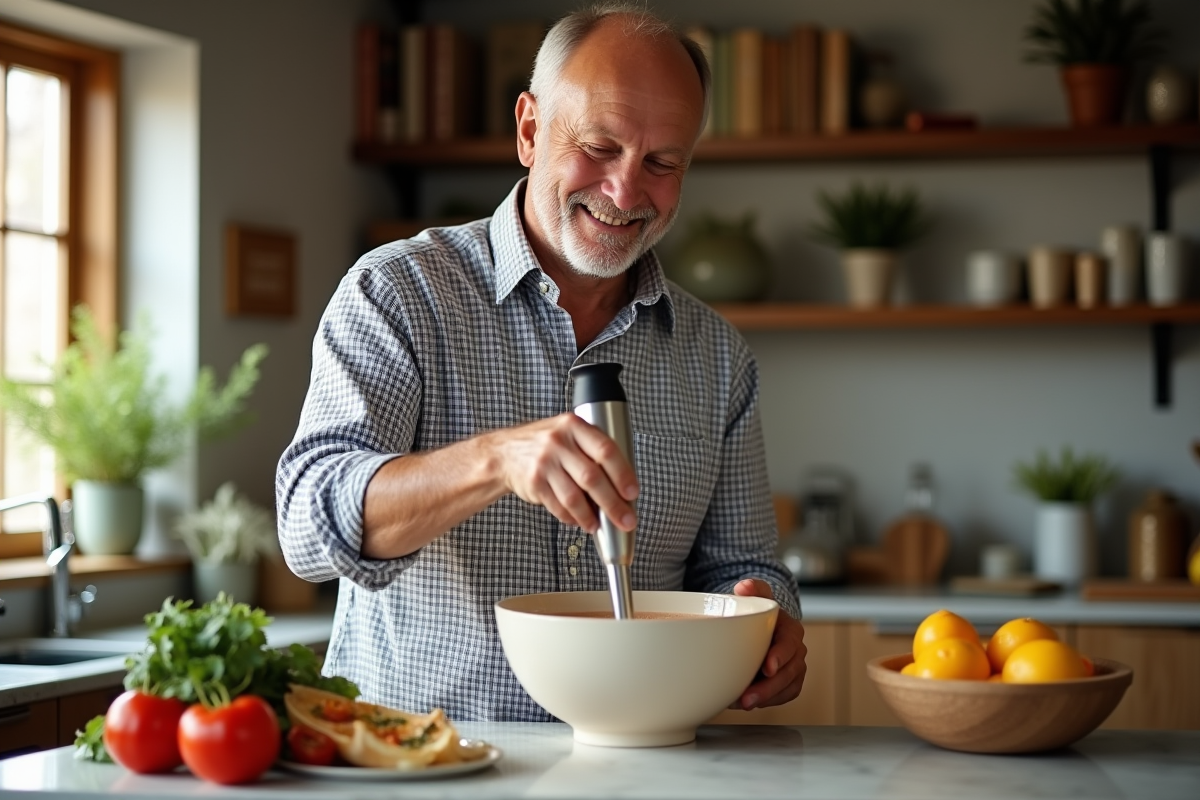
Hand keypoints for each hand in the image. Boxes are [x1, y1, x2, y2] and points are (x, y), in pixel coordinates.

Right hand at [490, 413, 638, 532]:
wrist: (505, 452)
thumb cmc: (545, 444)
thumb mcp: (569, 434)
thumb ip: (593, 451)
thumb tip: (621, 484)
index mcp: (574, 426)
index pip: (605, 450)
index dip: (622, 474)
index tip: (632, 493)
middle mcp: (558, 442)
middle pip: (592, 478)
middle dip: (613, 504)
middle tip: (625, 519)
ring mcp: (544, 463)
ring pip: (574, 497)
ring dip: (590, 516)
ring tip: (599, 525)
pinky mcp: (534, 483)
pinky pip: (558, 506)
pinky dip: (571, 517)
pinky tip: (579, 520)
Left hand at [732, 579, 806, 709]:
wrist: (763, 627)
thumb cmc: (761, 612)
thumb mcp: (757, 595)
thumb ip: (753, 589)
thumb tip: (744, 587)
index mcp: (790, 630)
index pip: (789, 643)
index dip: (780, 656)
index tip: (768, 667)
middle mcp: (796, 650)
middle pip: (789, 672)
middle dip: (770, 687)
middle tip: (747, 697)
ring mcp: (794, 668)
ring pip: (787, 688)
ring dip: (767, 698)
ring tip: (743, 703)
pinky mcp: (788, 683)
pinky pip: (783, 696)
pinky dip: (768, 702)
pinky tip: (748, 702)